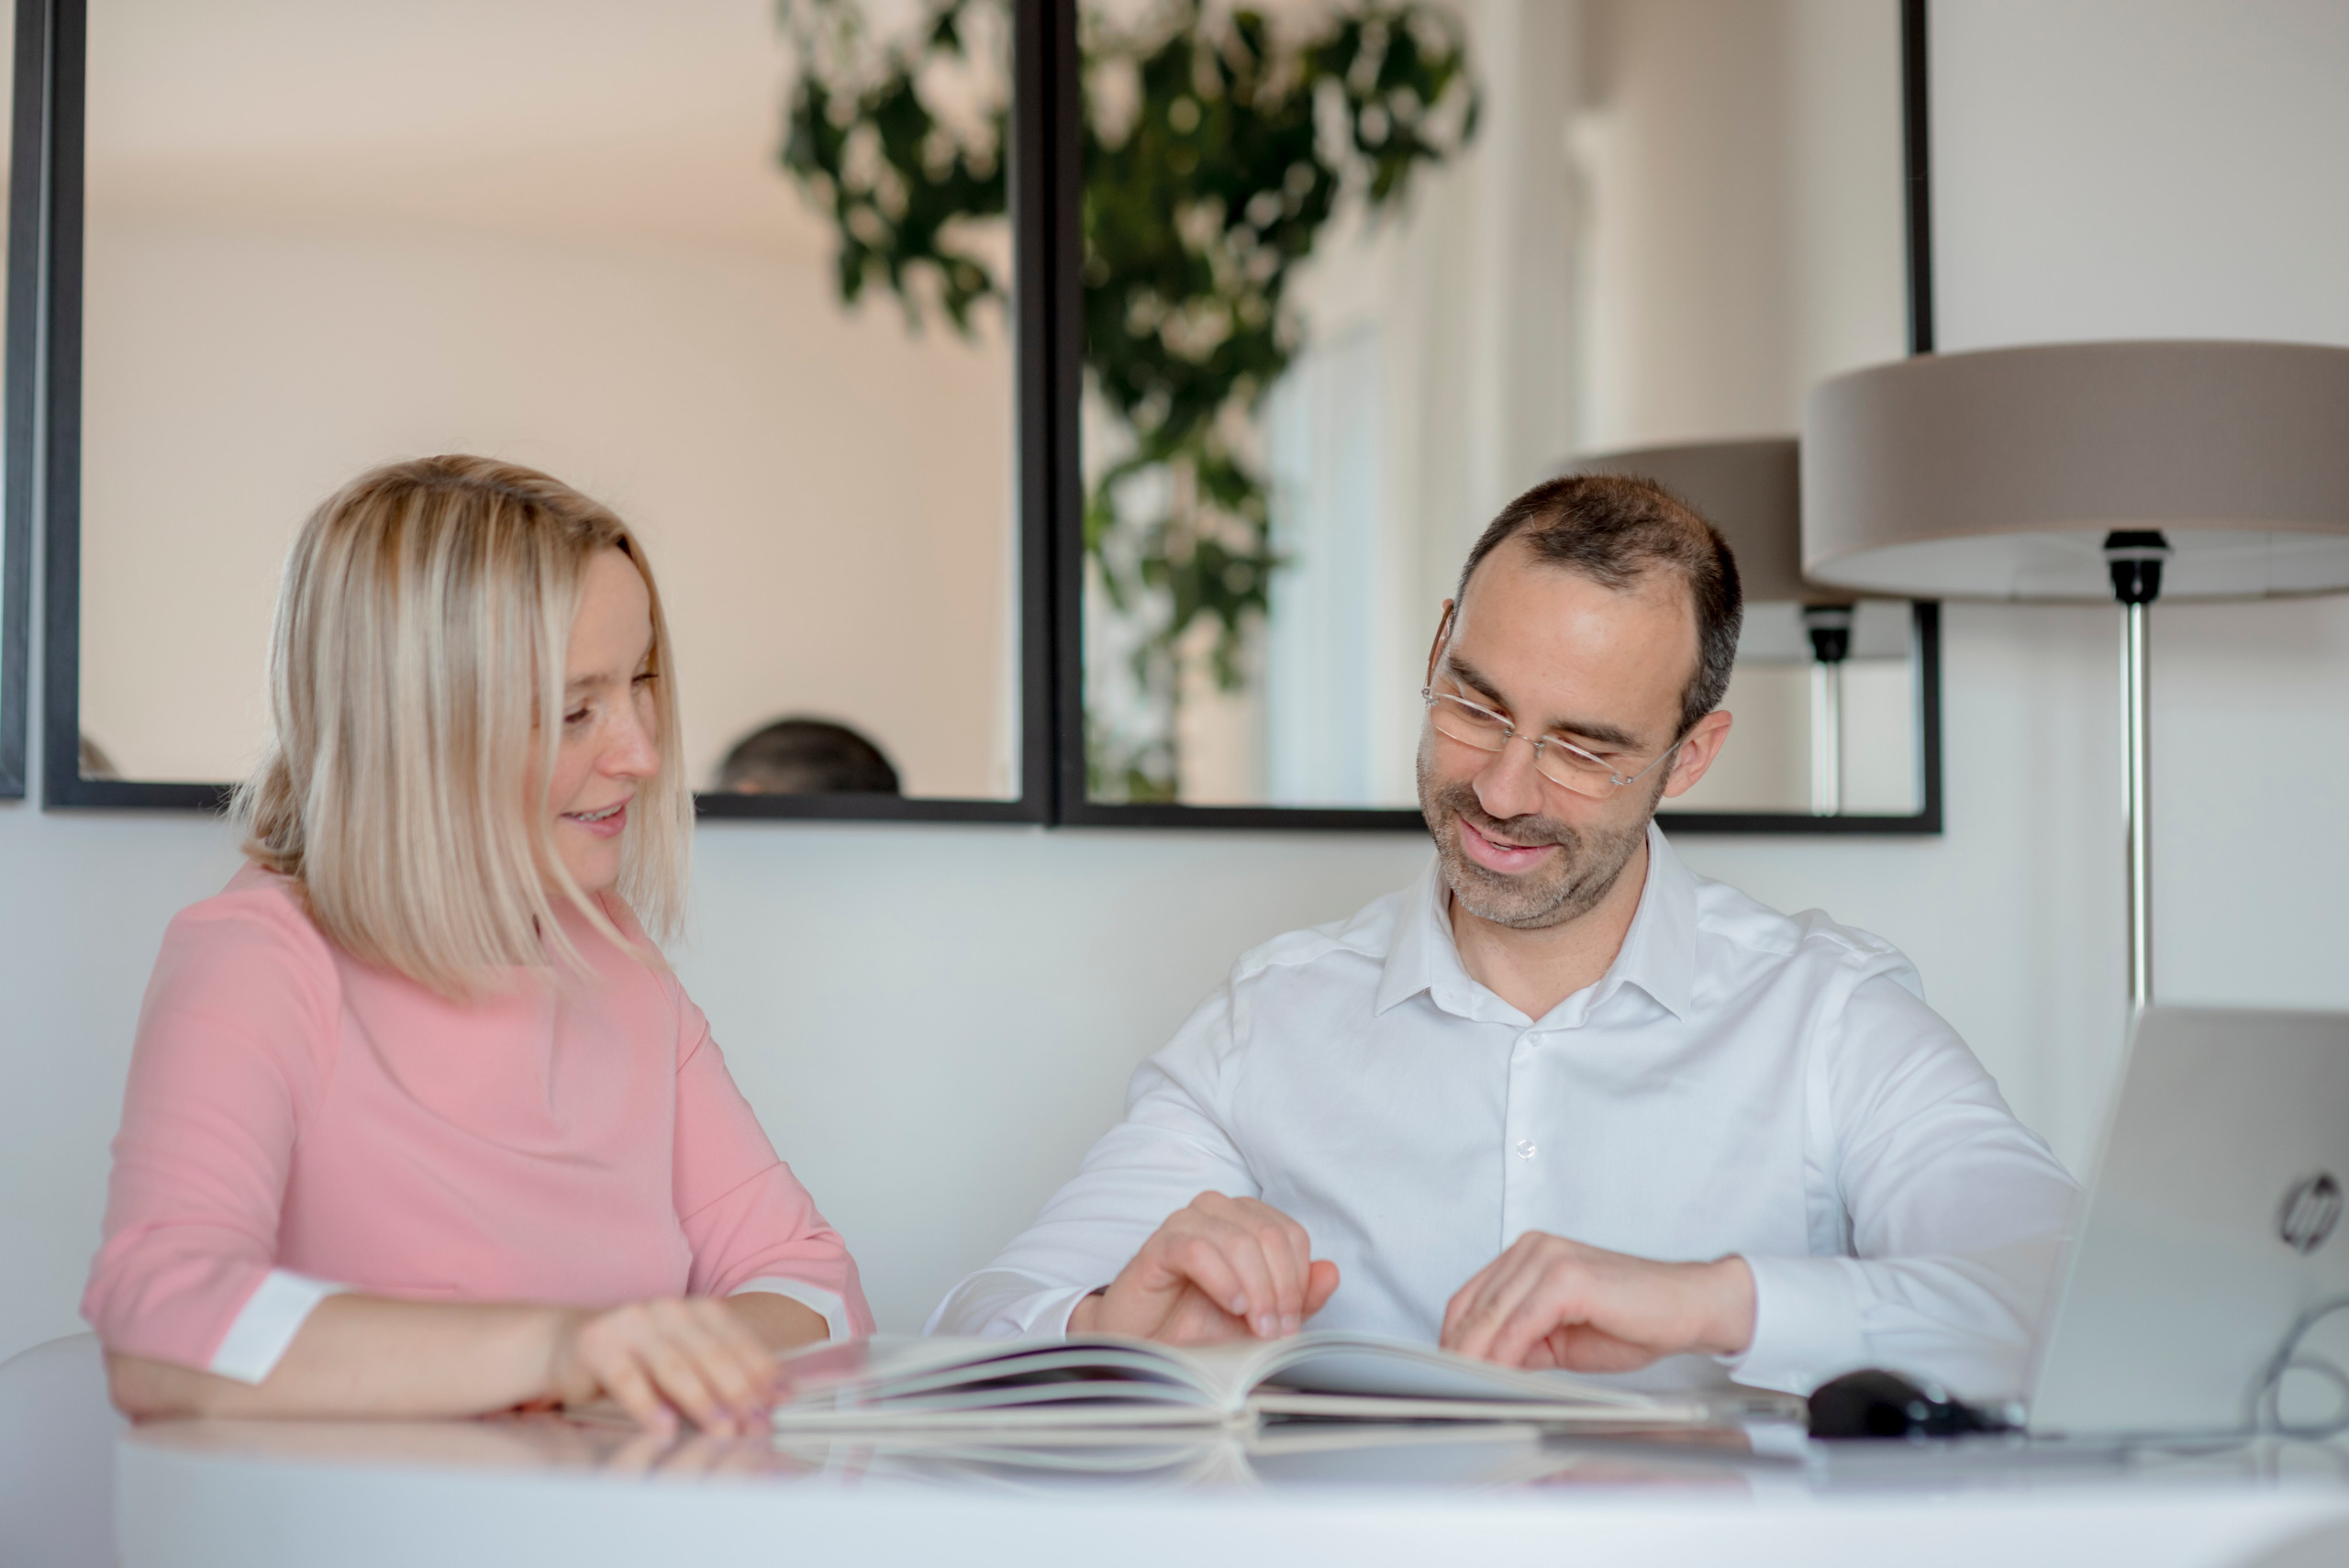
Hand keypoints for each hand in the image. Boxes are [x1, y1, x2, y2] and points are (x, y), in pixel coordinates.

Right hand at [544, 1298, 784, 1437]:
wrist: (566, 1345)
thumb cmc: (637, 1358)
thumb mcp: (686, 1361)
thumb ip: (726, 1374)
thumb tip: (780, 1396)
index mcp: (695, 1309)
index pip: (737, 1340)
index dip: (760, 1373)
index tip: (777, 1405)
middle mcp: (667, 1309)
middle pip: (710, 1354)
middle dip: (737, 1393)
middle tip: (755, 1426)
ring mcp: (631, 1323)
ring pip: (674, 1367)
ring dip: (702, 1402)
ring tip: (723, 1430)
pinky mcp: (598, 1344)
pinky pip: (628, 1379)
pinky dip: (649, 1406)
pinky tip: (664, 1428)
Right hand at [1067, 1192, 1339, 1344]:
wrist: (1146, 1347)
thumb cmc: (1198, 1327)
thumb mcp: (1260, 1319)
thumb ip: (1299, 1299)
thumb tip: (1331, 1272)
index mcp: (1245, 1221)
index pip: (1290, 1234)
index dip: (1299, 1279)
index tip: (1292, 1322)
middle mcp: (1217, 1213)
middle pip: (1270, 1235)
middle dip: (1281, 1289)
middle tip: (1275, 1330)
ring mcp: (1186, 1224)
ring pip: (1239, 1240)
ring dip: (1256, 1289)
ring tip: (1254, 1326)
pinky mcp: (1157, 1246)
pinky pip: (1198, 1249)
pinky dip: (1223, 1280)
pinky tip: (1231, 1306)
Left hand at [1440, 1233, 1754, 1372]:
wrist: (1688, 1308)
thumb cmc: (1633, 1321)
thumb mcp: (1560, 1338)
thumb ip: (1521, 1342)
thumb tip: (1483, 1366)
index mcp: (1528, 1256)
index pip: (1470, 1299)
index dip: (1453, 1339)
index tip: (1444, 1373)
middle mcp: (1534, 1249)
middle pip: (1474, 1306)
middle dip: (1457, 1352)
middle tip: (1445, 1388)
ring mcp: (1549, 1258)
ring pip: (1492, 1314)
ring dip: (1475, 1356)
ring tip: (1465, 1388)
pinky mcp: (1567, 1277)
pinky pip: (1521, 1322)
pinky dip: (1504, 1353)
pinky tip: (1498, 1375)